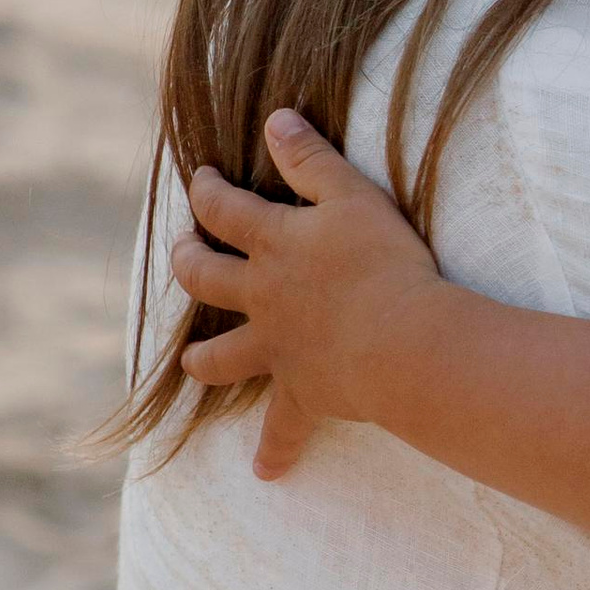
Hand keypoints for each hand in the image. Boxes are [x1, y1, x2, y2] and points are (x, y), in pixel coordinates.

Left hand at [169, 111, 445, 479]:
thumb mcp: (353, 196)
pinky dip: (276, 451)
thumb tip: (274, 118)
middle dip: (189, 260)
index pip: (222, 210)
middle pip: (204, 278)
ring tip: (195, 363)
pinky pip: (285, 429)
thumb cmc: (386, 264)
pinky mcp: (305, 393)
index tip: (200, 177)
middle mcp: (264, 298)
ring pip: (222, 358)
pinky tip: (266, 471)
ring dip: (206, 359)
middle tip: (184, 251)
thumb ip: (311, 158)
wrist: (405, 344)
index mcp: (275, 244)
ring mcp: (279, 349)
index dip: (206, 191)